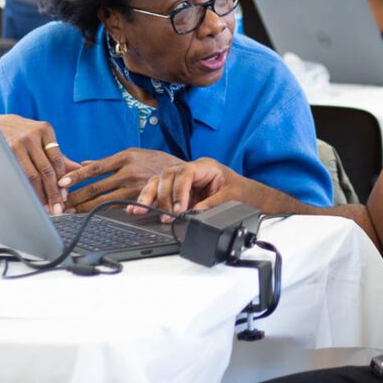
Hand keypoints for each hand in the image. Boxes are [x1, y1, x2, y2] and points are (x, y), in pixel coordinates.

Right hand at [0, 114, 78, 213]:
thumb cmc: (23, 134)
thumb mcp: (42, 139)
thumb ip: (59, 156)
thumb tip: (79, 169)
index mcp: (45, 130)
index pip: (57, 161)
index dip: (62, 181)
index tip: (65, 197)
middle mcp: (31, 135)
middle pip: (46, 169)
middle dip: (53, 192)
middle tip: (57, 208)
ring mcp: (15, 143)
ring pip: (31, 175)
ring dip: (39, 194)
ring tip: (44, 207)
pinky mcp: (2, 152)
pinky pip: (17, 175)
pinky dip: (24, 189)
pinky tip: (28, 198)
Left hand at [59, 149, 183, 211]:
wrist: (182, 172)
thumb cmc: (154, 161)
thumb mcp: (133, 154)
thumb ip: (107, 161)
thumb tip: (83, 163)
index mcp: (124, 157)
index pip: (94, 168)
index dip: (76, 176)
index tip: (61, 182)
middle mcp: (128, 173)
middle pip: (96, 187)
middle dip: (75, 196)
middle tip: (59, 203)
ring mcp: (135, 188)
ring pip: (104, 201)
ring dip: (84, 207)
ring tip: (69, 212)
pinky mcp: (140, 200)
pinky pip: (117, 208)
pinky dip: (101, 212)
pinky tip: (90, 216)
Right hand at [130, 158, 245, 222]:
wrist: (245, 194)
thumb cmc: (240, 191)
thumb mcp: (230, 197)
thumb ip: (212, 204)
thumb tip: (194, 213)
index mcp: (205, 166)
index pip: (185, 173)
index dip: (179, 191)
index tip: (178, 208)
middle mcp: (190, 169)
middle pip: (168, 176)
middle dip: (163, 196)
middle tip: (166, 216)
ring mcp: (182, 179)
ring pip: (158, 181)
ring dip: (149, 196)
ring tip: (139, 210)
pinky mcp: (177, 190)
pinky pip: (158, 191)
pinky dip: (148, 200)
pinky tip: (136, 208)